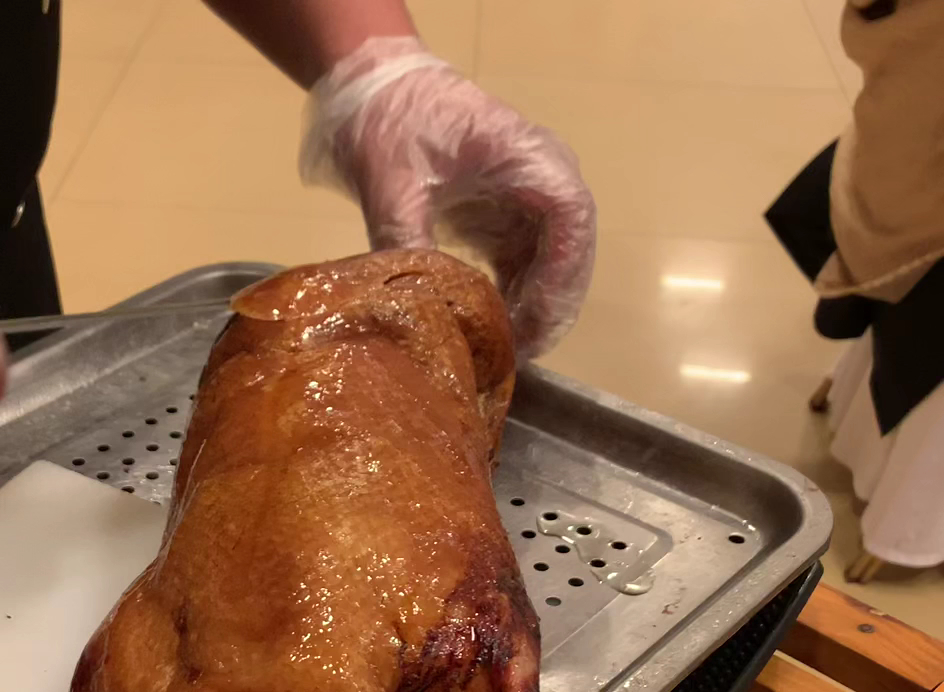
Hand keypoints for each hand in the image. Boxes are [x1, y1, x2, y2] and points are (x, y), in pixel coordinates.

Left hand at [302, 38, 595, 360]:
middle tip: (521, 353)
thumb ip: (404, 236)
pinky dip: (510, 296)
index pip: (570, 217)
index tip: (538, 318)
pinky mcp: (500, 216)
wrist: (374, 86)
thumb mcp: (391, 180)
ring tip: (503, 351)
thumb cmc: (389, 120)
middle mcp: (539, 177)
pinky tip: (488, 329)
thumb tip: (412, 304)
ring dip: (532, 306)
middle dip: (550, 303)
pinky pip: (520, 263)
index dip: (562, 274)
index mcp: (528, 157)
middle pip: (568, 249)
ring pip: (547, 262)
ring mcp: (523, 199)